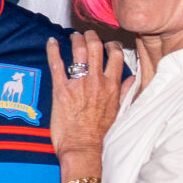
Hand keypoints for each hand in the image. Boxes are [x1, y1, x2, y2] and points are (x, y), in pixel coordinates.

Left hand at [45, 32, 123, 171]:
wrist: (84, 148)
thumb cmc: (101, 135)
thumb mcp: (120, 112)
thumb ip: (125, 92)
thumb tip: (132, 79)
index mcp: (113, 86)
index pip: (117, 55)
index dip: (112, 45)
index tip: (107, 43)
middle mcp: (97, 82)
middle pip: (96, 48)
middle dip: (92, 37)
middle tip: (87, 34)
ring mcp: (79, 85)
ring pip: (79, 52)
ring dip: (76, 40)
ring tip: (73, 36)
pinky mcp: (61, 91)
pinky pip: (57, 64)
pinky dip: (53, 51)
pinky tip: (51, 42)